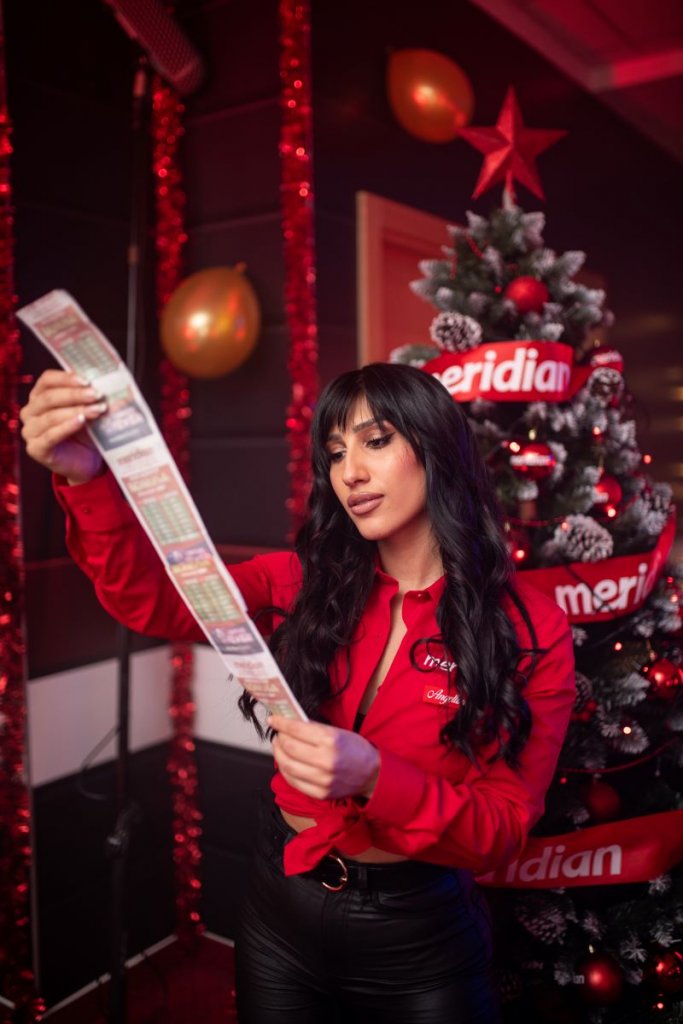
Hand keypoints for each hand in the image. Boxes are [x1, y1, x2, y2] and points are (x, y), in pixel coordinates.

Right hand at [20, 369, 105, 483]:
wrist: (88, 462)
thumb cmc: (85, 432)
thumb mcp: (86, 409)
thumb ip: (87, 396)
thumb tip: (102, 381)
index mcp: (38, 397)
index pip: (47, 380)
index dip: (66, 378)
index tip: (87, 380)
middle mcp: (29, 412)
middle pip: (48, 398)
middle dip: (75, 395)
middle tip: (97, 394)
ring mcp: (30, 432)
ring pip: (51, 416)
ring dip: (76, 410)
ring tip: (97, 409)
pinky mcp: (35, 449)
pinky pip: (50, 436)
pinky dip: (67, 426)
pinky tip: (82, 421)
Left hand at [269, 715, 379, 801]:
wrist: (372, 774)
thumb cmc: (355, 749)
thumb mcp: (337, 731)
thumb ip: (314, 729)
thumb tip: (290, 723)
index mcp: (331, 740)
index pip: (296, 729)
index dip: (281, 723)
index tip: (274, 719)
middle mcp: (325, 761)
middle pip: (289, 747)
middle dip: (279, 738)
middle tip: (278, 733)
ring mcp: (321, 780)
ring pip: (287, 766)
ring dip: (278, 754)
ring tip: (280, 747)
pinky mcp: (319, 793)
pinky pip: (293, 781)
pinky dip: (285, 770)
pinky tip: (286, 762)